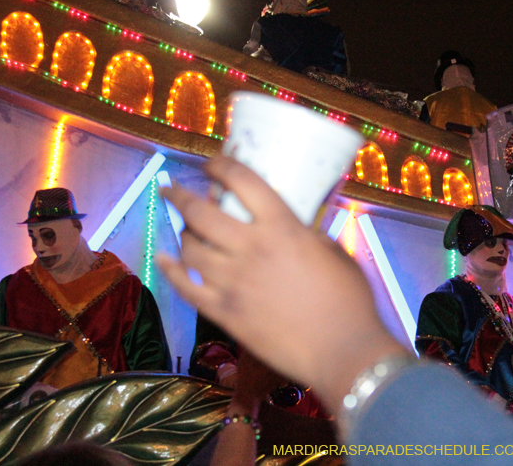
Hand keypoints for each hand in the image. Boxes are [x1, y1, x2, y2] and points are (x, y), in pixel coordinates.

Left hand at [157, 157, 406, 413]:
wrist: (341, 350)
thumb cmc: (348, 300)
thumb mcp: (334, 252)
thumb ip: (308, 235)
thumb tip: (295, 228)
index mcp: (281, 227)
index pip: (242, 181)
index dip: (221, 165)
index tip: (211, 163)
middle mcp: (250, 248)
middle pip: (201, 212)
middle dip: (180, 196)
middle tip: (171, 190)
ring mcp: (232, 281)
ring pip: (190, 248)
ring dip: (181, 233)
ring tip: (182, 229)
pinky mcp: (224, 312)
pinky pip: (185, 287)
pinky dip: (170, 270)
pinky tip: (164, 260)